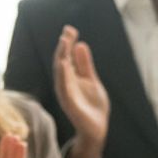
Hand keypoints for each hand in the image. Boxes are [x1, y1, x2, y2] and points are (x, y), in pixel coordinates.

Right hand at [54, 25, 108, 157]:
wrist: (97, 128)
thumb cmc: (92, 105)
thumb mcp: (91, 80)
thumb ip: (85, 64)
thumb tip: (80, 44)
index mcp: (70, 77)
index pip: (66, 57)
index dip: (68, 43)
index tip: (70, 29)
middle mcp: (65, 84)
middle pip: (61, 62)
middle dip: (63, 47)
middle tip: (67, 32)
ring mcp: (66, 94)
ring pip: (60, 73)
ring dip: (61, 58)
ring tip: (64, 43)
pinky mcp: (70, 104)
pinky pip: (64, 89)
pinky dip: (63, 77)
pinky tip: (64, 65)